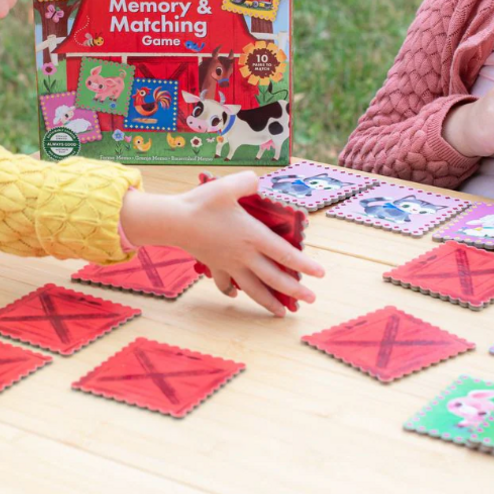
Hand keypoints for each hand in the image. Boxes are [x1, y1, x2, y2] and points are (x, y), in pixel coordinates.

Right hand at [119, 171, 323, 316]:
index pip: (285, 254)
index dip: (305, 265)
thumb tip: (259, 180)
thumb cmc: (202, 203)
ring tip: (281, 314)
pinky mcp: (214, 265)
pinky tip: (236, 296)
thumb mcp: (229, 185)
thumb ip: (249, 181)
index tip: (321, 275)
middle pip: (274, 278)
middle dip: (294, 291)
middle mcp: (244, 255)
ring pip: (253, 288)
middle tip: (311, 300)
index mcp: (253, 236)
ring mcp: (229, 263)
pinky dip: (232, 291)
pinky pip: (226, 284)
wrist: (173, 221)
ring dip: (268, 302)